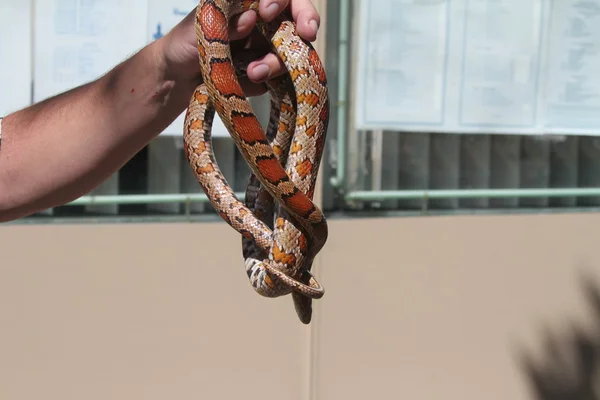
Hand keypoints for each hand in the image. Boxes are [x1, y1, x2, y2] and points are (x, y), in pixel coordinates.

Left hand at [159, 0, 320, 95]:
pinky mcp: (267, 76)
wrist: (178, 77)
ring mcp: (268, 50)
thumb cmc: (185, 42)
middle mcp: (264, 24)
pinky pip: (277, 79)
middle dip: (306, 23)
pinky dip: (264, 81)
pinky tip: (245, 82)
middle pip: (298, 19)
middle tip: (308, 33)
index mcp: (248, 5)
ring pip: (290, 53)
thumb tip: (250, 18)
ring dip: (276, 63)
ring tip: (252, 73)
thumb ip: (225, 22)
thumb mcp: (201, 28)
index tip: (268, 11)